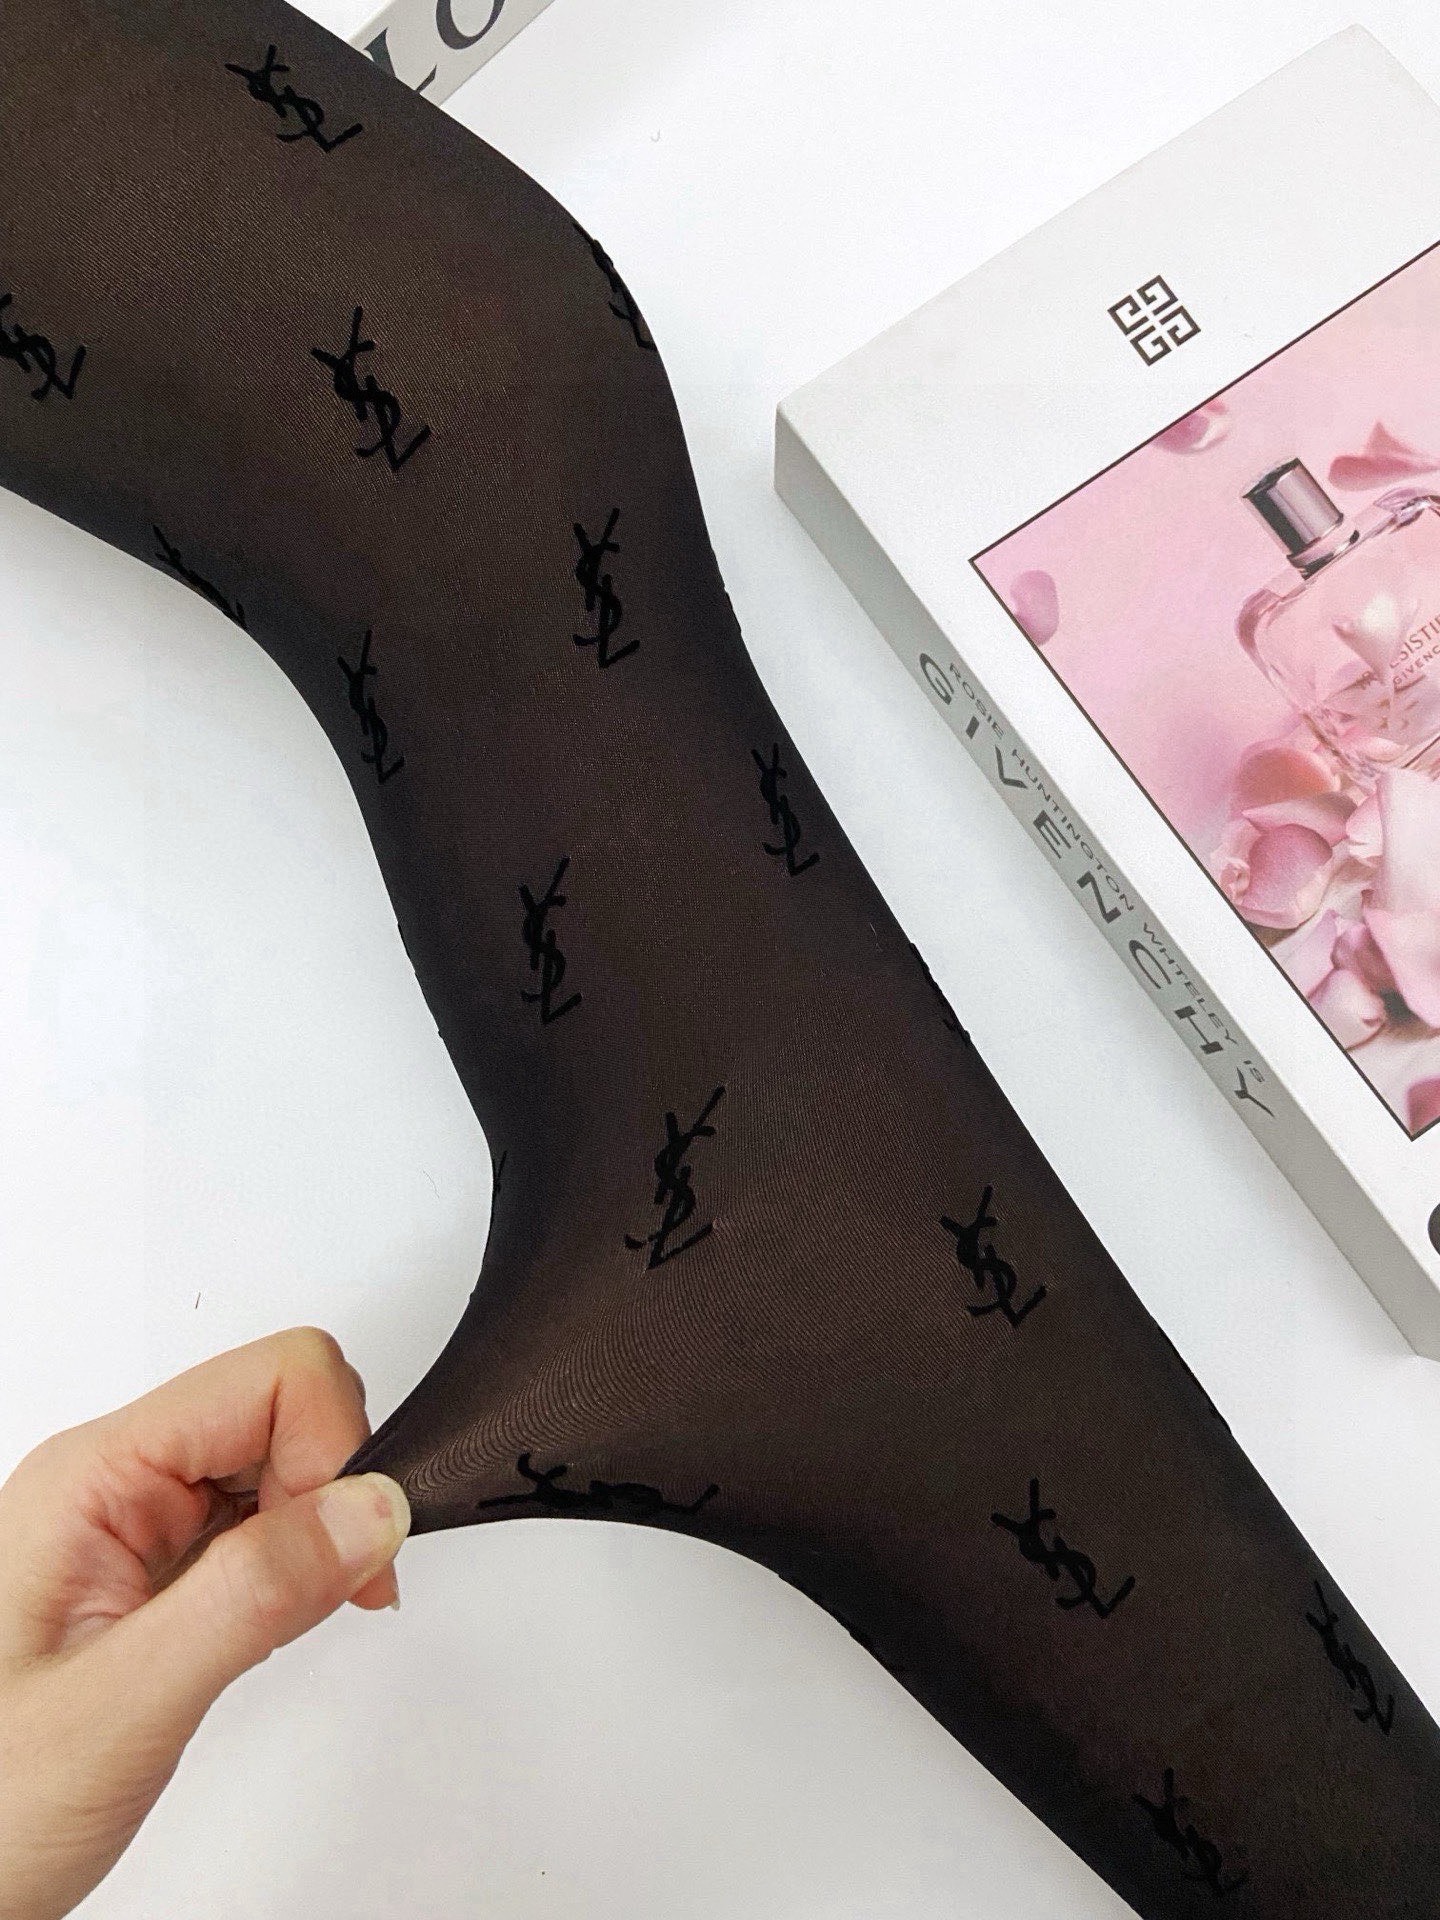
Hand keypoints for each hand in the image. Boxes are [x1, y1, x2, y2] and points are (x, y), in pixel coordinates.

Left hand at [0, 1328, 410, 1919]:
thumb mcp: (121, 1705)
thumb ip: (253, 1595)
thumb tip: (371, 1508)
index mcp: (94, 1477)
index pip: (269, 1381)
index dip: (334, 1448)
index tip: (352, 1545)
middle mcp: (112, 1483)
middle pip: (280, 1407)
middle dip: (335, 1486)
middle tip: (337, 1587)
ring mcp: (132, 1526)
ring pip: (274, 1462)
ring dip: (316, 1528)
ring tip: (295, 1618)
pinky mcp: (152, 1573)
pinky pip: (255, 1523)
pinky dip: (295, 1565)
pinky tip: (274, 1625)